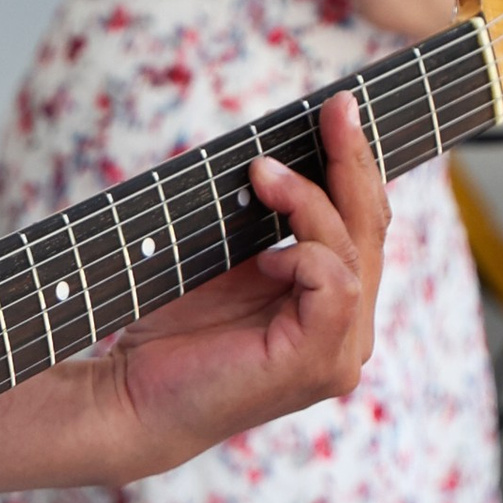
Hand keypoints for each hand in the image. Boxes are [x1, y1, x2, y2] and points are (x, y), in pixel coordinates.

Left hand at [0, 91, 387, 494]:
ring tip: (264, 172)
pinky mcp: (318, 363)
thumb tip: (279, 152)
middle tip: (333, 108)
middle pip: (371, 228)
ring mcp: (340, 352)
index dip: (358, 164)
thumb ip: (264, 220)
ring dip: (311, 201)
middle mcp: (349, 331)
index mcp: (333, 305)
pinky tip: (265, 256)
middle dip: (353, 161)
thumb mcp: (227, 256)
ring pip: (352, 250)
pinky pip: (335, 284)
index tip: (339, 107)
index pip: (364, 225)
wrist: (131, 395)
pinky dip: (305, 253)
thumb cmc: (172, 330)